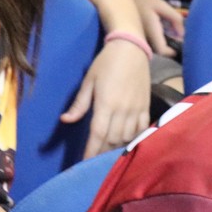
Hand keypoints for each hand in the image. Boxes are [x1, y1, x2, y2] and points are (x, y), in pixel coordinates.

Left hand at [60, 38, 151, 157]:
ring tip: (108, 154)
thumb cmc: (106, 62)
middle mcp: (122, 109)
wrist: (131, 48)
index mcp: (106, 103)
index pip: (97, 134)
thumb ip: (79, 103)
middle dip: (101, 152)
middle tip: (93, 161)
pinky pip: (142, 128)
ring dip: (117, 147)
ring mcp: (136, 108)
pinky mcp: (146, 106)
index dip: (91, 151)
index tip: (84, 163)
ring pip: (127, 136)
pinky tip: (127, 142)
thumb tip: (65, 120)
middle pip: (112, 139)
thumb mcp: (89, 81)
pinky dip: (134, 138)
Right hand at [128, 0, 184, 57]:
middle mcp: (145, 39)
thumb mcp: (161, 5)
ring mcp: (140, 39)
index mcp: (151, 32)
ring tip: (171, 30)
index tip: (180, 43)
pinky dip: (158, 38)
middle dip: (171, 46)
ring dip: (165, 42)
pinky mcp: (138, 37)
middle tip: (177, 34)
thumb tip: (182, 34)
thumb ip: (175, 18)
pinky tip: (161, 28)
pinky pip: (150, 43)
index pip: (163, 51)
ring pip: (155, 48)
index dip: (173, 51)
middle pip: (160, 51)